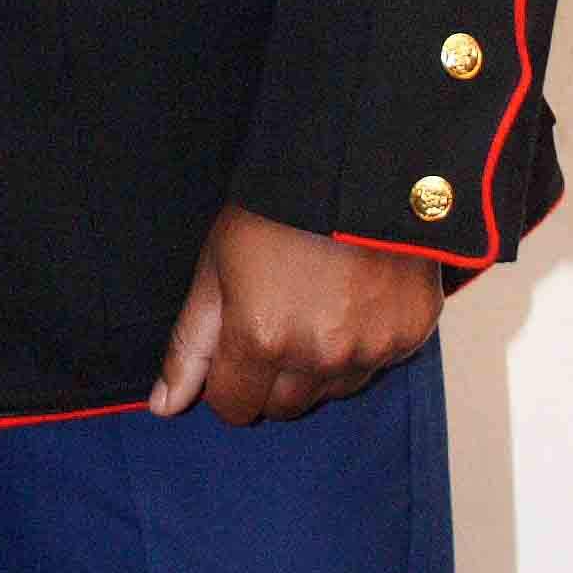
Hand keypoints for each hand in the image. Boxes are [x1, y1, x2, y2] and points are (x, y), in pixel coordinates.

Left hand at [150, 202, 441, 426]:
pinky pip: (374, 367)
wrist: (354, 164)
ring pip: (329, 391)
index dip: (225, 380)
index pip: (233, 407)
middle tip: (274, 318)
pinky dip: (359, 347)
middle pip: (282, 408)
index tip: (233, 344)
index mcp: (261, 337)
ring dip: (316, 367)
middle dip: (269, 377)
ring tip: (314, 303)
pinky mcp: (408, 337)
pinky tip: (353, 299)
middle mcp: (318, 356)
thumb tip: (163, 406)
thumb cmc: (274, 211)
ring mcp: (368, 350)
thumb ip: (190, 343)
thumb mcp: (216, 265)